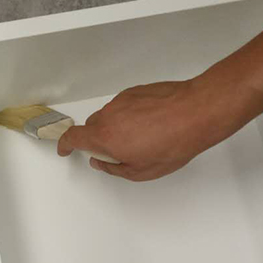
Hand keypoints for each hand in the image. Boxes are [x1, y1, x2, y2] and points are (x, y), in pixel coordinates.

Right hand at [56, 66, 262, 180]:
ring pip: (110, 116)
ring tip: (144, 138)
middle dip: (99, 140)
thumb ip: (114, 168)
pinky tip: (152, 124)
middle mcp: (109, 115)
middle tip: (119, 152)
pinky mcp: (136, 91)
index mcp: (105, 137)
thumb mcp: (142, 171)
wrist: (197, 113)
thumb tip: (100, 162)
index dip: (65, 144)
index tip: (66, 149)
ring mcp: (123, 100)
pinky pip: (125, 105)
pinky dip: (131, 115)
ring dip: (117, 127)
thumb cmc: (172, 144)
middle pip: (92, 127)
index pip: (73, 137)